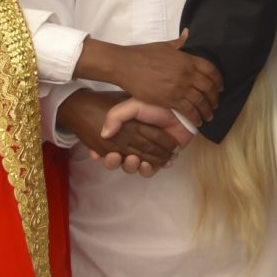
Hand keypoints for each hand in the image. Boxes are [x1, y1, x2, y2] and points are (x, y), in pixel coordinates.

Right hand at [58, 89, 187, 174]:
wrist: (181, 112)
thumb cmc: (157, 106)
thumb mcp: (133, 105)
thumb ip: (116, 116)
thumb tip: (104, 135)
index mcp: (124, 131)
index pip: (107, 145)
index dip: (99, 152)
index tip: (95, 154)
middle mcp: (132, 144)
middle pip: (116, 159)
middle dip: (112, 162)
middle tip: (115, 157)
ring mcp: (146, 153)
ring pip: (131, 167)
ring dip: (129, 166)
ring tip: (134, 160)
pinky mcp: (159, 160)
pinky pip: (149, 171)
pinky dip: (146, 170)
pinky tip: (147, 164)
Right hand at [81, 34, 222, 126]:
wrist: (126, 65)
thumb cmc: (143, 53)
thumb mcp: (164, 45)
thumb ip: (179, 42)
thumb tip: (187, 32)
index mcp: (187, 59)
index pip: (211, 70)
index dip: (219, 80)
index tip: (220, 87)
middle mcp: (186, 74)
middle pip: (209, 87)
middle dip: (215, 98)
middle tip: (216, 104)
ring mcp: (179, 87)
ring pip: (201, 101)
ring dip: (207, 110)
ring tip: (209, 115)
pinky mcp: (169, 100)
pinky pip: (188, 110)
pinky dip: (196, 117)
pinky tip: (198, 121)